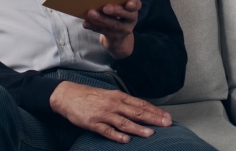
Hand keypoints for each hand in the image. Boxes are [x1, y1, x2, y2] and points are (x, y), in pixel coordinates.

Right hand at [49, 81, 171, 142]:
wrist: (68, 95)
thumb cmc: (90, 95)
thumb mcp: (109, 95)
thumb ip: (123, 102)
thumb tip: (139, 109)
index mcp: (118, 97)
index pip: (141, 104)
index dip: (155, 111)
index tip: (166, 117)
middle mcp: (113, 104)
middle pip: (136, 112)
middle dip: (153, 119)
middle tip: (166, 124)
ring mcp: (103, 114)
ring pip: (124, 122)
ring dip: (138, 129)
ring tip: (150, 134)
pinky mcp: (93, 123)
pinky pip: (107, 131)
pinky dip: (117, 136)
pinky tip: (126, 140)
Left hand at [83, 0, 140, 59]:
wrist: (119, 40)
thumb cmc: (118, 16)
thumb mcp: (121, 9)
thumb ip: (116, 1)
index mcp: (133, 10)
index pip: (137, 6)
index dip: (134, 5)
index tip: (129, 4)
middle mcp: (130, 20)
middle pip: (125, 15)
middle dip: (116, 11)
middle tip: (106, 8)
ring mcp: (122, 30)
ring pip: (113, 24)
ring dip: (101, 18)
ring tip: (91, 13)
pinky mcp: (112, 36)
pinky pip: (102, 31)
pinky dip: (93, 26)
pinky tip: (86, 23)